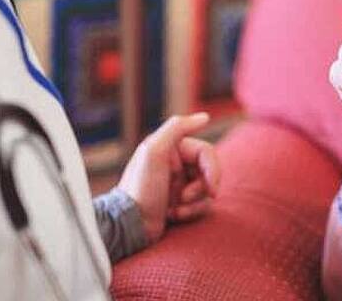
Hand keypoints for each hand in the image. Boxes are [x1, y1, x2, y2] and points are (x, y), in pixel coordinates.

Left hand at [118, 112, 221, 243]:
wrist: (128, 224)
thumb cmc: (140, 188)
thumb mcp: (154, 151)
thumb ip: (177, 128)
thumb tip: (205, 117)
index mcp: (172, 149)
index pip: (206, 153)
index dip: (212, 170)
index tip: (212, 188)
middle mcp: (176, 164)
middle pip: (209, 171)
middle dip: (202, 188)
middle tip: (186, 198)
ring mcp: (179, 184)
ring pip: (206, 189)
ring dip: (195, 202)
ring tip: (176, 210)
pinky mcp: (180, 203)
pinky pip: (200, 205)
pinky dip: (191, 212)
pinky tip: (173, 216)